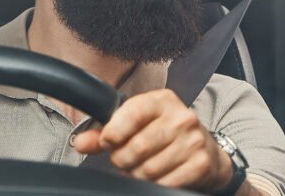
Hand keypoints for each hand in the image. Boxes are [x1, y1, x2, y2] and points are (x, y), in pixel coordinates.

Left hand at [73, 89, 232, 191]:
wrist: (205, 150)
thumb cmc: (165, 134)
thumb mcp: (138, 124)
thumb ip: (107, 132)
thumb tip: (80, 142)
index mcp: (163, 100)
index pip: (132, 113)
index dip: (113, 133)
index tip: (108, 142)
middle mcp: (181, 117)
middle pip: (137, 147)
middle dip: (123, 159)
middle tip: (126, 159)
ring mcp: (193, 141)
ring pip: (148, 169)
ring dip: (138, 174)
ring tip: (142, 167)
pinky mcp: (200, 164)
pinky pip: (164, 183)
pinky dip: (155, 184)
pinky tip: (159, 175)